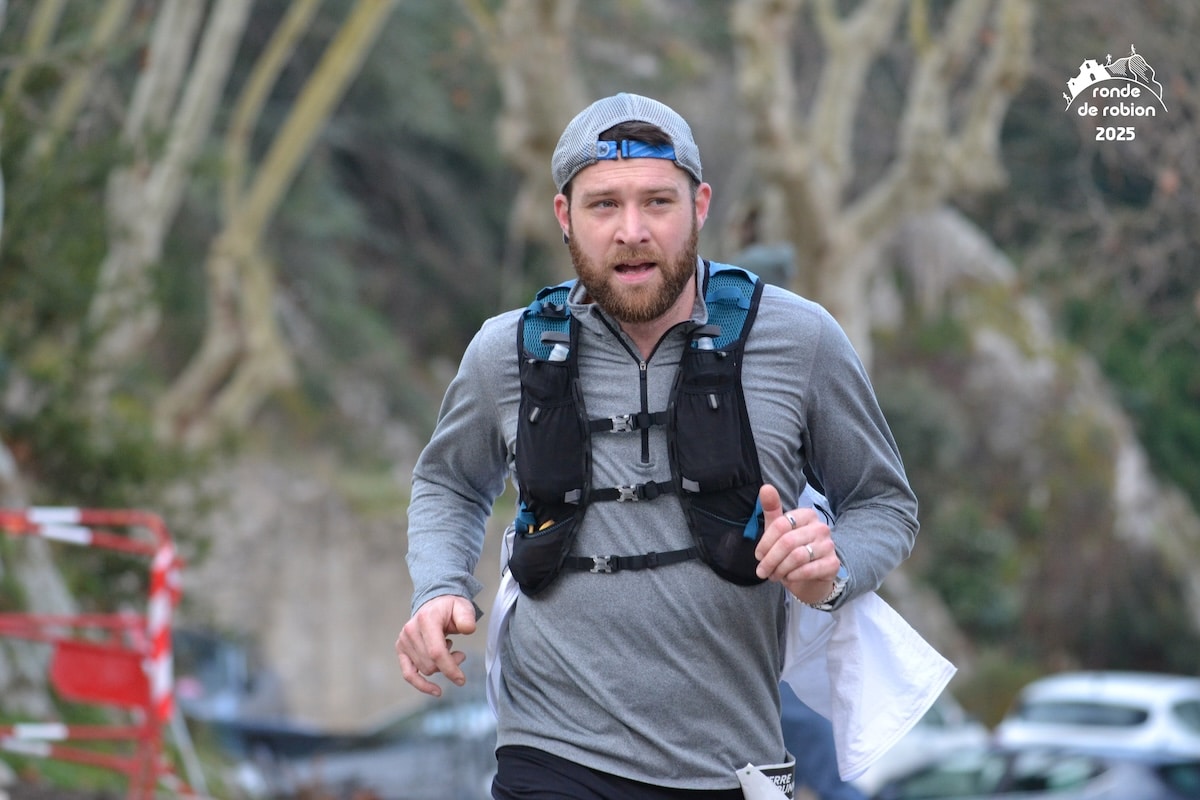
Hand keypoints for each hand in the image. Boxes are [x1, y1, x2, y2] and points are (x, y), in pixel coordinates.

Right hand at [395, 595, 476, 696]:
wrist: (434, 604)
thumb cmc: (450, 608)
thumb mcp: (463, 607)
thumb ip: (466, 618)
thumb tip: (468, 629)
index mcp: (426, 620)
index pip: (436, 652)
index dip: (449, 668)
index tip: (461, 679)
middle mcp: (411, 630)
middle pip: (431, 663)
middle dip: (449, 665)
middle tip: (459, 654)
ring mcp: (404, 640)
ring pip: (424, 669)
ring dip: (440, 668)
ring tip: (449, 652)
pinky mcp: (401, 649)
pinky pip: (408, 674)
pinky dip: (421, 684)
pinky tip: (436, 690)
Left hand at [754, 484, 838, 603]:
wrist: (809, 577)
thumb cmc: (791, 550)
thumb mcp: (777, 530)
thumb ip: (772, 509)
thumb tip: (765, 487)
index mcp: (807, 515)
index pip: (780, 525)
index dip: (765, 543)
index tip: (758, 556)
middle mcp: (821, 527)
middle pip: (787, 542)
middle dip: (770, 559)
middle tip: (763, 570)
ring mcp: (829, 545)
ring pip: (797, 556)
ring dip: (780, 569)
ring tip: (774, 575)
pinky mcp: (833, 564)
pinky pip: (809, 569)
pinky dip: (794, 575)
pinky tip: (789, 577)